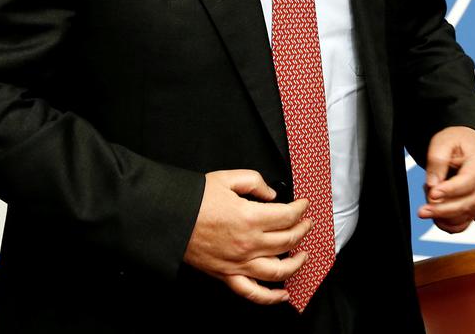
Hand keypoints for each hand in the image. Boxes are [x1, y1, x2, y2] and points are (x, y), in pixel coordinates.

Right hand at [182, 169, 312, 304]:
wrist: (168, 218)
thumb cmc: (193, 199)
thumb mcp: (226, 178)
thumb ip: (254, 182)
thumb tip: (270, 194)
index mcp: (250, 218)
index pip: (287, 216)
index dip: (300, 209)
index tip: (304, 205)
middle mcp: (248, 244)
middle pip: (288, 241)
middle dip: (302, 230)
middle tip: (307, 223)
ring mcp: (239, 263)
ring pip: (278, 270)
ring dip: (296, 263)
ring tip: (303, 255)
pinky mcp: (227, 275)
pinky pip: (253, 293)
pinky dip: (271, 297)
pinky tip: (283, 294)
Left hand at [417, 126, 474, 232]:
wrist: (470, 145)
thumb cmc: (458, 142)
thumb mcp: (443, 142)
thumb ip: (437, 161)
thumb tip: (433, 184)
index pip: (467, 182)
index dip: (449, 191)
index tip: (432, 193)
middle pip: (466, 204)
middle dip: (442, 210)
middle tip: (422, 210)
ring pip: (464, 217)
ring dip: (442, 216)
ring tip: (427, 202)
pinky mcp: (474, 208)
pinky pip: (463, 224)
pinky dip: (449, 226)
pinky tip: (435, 218)